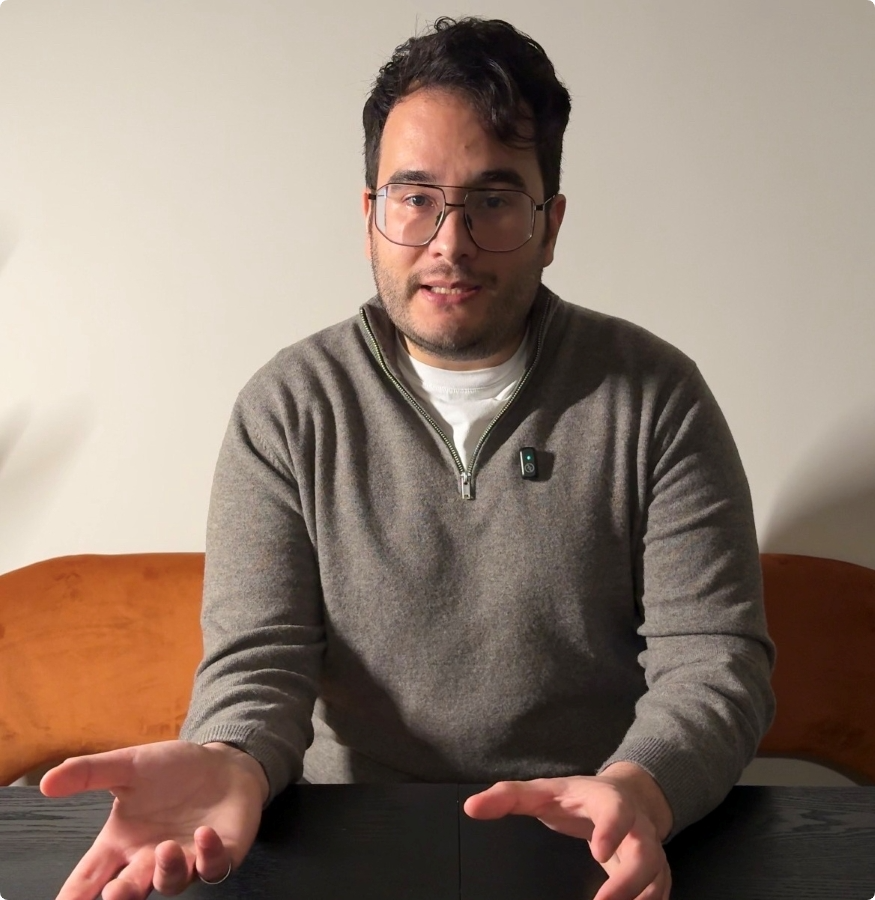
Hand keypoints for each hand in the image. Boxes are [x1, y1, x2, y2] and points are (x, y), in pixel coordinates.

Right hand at [40, 740, 267, 899]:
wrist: (222, 762)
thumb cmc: (171, 770)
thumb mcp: (129, 766)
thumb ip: (91, 774)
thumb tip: (46, 782)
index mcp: (121, 843)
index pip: (88, 878)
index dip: (73, 896)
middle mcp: (149, 860)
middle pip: (128, 890)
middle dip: (120, 895)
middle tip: (113, 893)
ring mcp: (186, 860)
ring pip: (171, 883)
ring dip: (167, 871)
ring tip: (165, 849)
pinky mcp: (220, 854)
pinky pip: (213, 866)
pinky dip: (209, 856)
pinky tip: (204, 835)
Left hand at [463, 764, 671, 899]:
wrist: (626, 796)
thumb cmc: (576, 797)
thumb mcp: (543, 792)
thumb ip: (508, 797)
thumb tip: (471, 807)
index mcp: (607, 799)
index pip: (616, 808)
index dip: (613, 827)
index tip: (600, 851)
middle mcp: (636, 825)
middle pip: (646, 851)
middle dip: (630, 880)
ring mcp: (650, 848)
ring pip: (658, 876)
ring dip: (641, 898)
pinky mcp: (656, 871)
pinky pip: (660, 892)